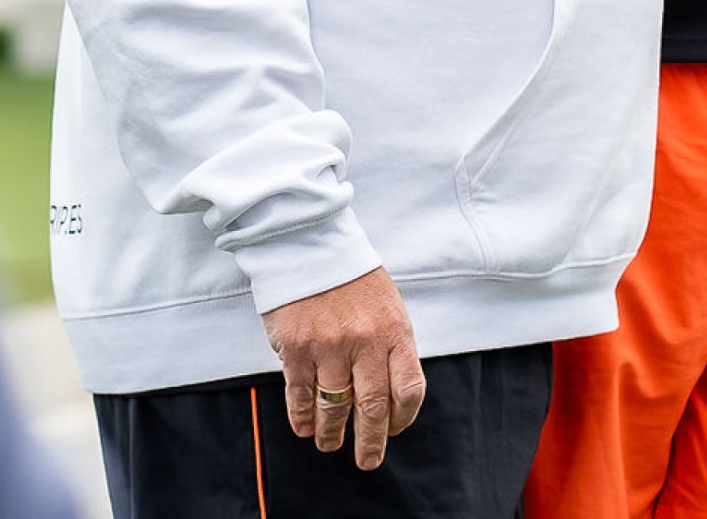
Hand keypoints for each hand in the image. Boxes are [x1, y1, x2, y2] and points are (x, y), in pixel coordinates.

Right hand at [262, 267, 425, 470]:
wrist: (312, 246)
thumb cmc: (354, 280)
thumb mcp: (387, 306)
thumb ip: (391, 347)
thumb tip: (391, 397)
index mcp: (395, 330)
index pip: (409, 389)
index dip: (403, 418)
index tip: (395, 430)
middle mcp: (365, 342)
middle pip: (372, 409)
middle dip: (371, 443)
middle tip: (368, 460)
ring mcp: (330, 346)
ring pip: (334, 408)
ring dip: (332, 434)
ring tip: (330, 443)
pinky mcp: (297, 348)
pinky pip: (301, 396)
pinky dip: (303, 418)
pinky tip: (305, 427)